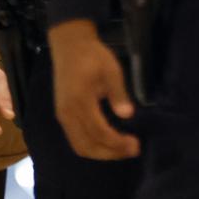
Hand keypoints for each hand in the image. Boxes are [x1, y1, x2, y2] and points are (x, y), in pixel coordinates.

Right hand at [48, 18, 140, 159]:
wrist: (69, 45)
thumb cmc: (92, 56)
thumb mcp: (111, 70)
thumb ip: (118, 93)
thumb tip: (127, 115)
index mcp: (80, 101)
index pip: (99, 132)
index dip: (118, 143)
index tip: (136, 144)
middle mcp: (68, 112)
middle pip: (88, 145)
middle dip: (111, 153)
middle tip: (132, 150)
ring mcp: (62, 115)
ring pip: (79, 146)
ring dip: (101, 153)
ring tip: (121, 150)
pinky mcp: (62, 115)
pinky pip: (75, 140)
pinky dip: (92, 146)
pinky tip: (107, 142)